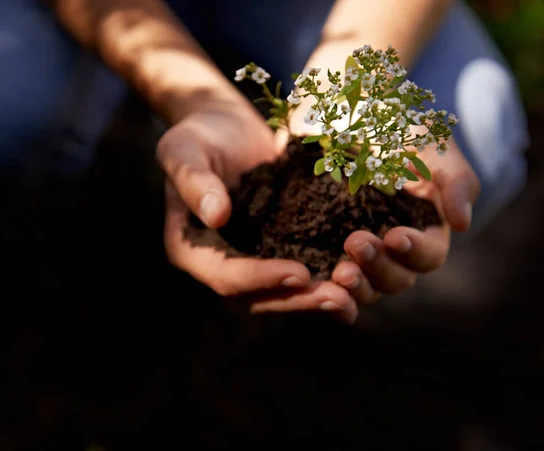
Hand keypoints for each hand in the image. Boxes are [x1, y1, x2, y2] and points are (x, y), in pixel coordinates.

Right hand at [158, 93, 359, 321]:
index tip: (299, 272)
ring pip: (284, 293)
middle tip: (338, 298)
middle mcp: (223, 263)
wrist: (226, 128)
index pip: (226, 276)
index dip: (261, 279)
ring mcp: (252, 259)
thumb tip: (215, 217)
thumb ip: (194, 182)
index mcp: (192, 249)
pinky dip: (326, 279)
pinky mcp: (278, 248)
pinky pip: (300, 273)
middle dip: (299, 300)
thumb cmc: (199, 136)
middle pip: (259, 297)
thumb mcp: (185, 150)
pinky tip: (358, 277)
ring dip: (317, 298)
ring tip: (351, 297)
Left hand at [331, 138, 479, 304]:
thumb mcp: (429, 143)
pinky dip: (327, 290)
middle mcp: (393, 249)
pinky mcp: (324, 250)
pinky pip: (329, 282)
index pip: (429, 255)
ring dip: (355, 285)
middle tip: (356, 243)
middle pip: (397, 279)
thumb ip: (455, 179)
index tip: (396, 237)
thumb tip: (462, 224)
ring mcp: (359, 252)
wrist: (340, 116)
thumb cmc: (393, 128)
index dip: (416, 252)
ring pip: (365, 287)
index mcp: (424, 228)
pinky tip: (316, 283)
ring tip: (339, 272)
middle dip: (379, 267)